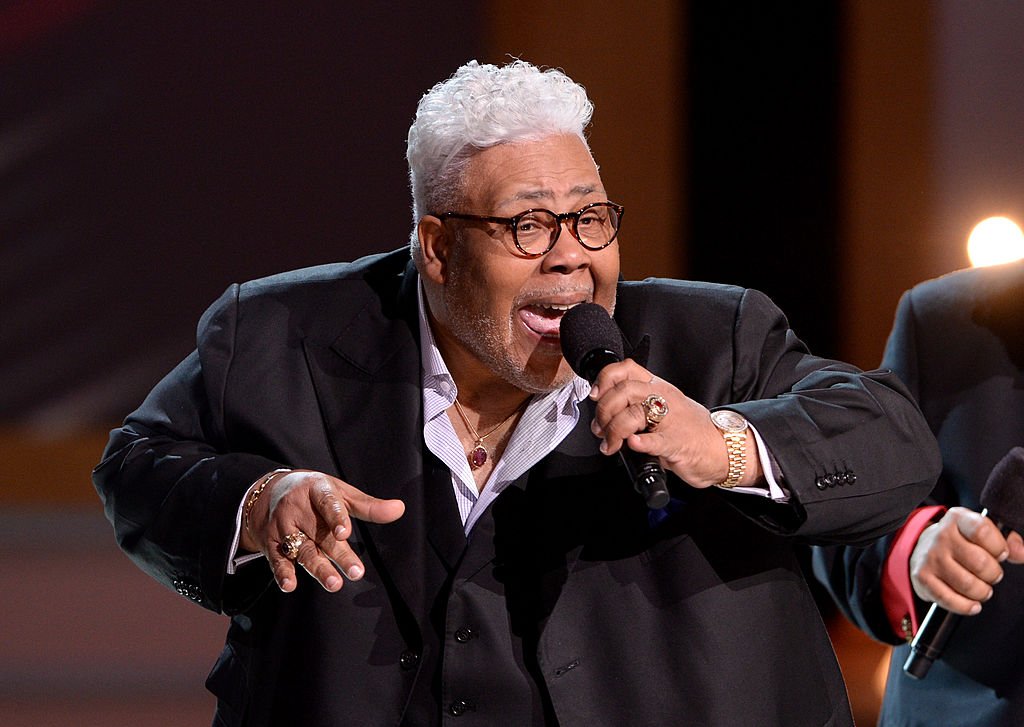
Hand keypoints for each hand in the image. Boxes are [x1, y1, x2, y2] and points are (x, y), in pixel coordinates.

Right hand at [241, 469, 404, 592]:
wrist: (267, 492)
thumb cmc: (313, 493)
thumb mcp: (340, 492)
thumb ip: (368, 506)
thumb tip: (399, 509)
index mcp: (317, 491)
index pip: (327, 503)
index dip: (336, 517)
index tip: (345, 533)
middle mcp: (299, 509)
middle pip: (321, 535)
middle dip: (338, 555)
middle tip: (356, 572)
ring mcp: (284, 527)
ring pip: (302, 550)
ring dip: (317, 568)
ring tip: (333, 583)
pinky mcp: (272, 543)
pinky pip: (276, 559)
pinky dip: (282, 572)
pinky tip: (290, 585)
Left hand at [587, 358, 760, 487]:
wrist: (722, 448)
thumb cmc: (691, 429)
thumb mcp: (664, 407)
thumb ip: (637, 403)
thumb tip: (604, 410)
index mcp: (658, 388)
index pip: (626, 370)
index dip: (605, 379)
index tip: (595, 395)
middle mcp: (664, 399)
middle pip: (624, 391)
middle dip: (604, 411)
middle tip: (600, 429)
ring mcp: (671, 421)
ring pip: (634, 414)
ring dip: (614, 431)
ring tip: (611, 445)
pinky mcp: (677, 444)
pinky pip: (655, 440)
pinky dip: (640, 442)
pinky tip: (633, 444)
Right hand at [910, 507, 1023, 614]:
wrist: (924, 549)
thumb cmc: (960, 542)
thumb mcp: (982, 532)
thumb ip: (1007, 540)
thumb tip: (1021, 553)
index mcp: (957, 519)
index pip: (982, 530)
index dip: (998, 547)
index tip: (1000, 554)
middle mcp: (941, 536)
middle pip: (980, 563)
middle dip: (994, 574)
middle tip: (991, 574)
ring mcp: (930, 558)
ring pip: (969, 585)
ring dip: (982, 592)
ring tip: (981, 588)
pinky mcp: (922, 578)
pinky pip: (952, 601)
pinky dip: (967, 606)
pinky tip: (972, 602)